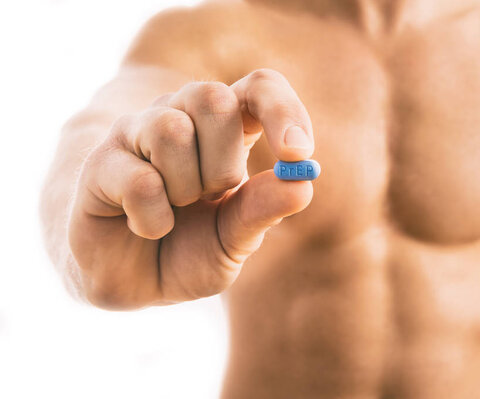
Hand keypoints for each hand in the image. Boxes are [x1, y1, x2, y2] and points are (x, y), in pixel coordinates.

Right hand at [67, 69, 314, 308]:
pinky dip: (155, 221)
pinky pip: (141, 182)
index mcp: (224, 129)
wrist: (133, 279)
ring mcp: (136, 133)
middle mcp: (180, 117)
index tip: (298, 153)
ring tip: (176, 210)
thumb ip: (263, 210)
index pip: (259, 87)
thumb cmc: (189, 250)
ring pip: (171, 130)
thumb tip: (302, 184)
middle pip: (213, 97)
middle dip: (223, 163)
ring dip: (185, 189)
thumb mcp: (234, 238)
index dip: (282, 111)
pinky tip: (148, 228)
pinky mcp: (101, 162)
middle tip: (211, 195)